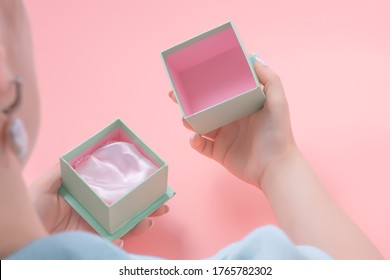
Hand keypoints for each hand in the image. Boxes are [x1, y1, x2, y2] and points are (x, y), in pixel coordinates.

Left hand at [29, 164, 168, 239]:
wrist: (23, 240)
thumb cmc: (30, 212)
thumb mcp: (44, 186)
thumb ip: (62, 171)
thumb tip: (80, 153)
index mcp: (87, 197)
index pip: (114, 189)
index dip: (131, 184)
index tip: (147, 178)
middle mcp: (95, 212)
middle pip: (126, 207)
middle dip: (147, 203)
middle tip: (164, 199)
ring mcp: (96, 228)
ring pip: (126, 223)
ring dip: (144, 218)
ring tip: (154, 214)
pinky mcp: (95, 242)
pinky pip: (116, 239)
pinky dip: (128, 236)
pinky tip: (134, 230)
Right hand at [169, 55, 296, 188]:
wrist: (275, 167)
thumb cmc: (278, 133)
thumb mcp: (277, 101)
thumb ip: (269, 79)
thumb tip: (254, 58)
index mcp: (241, 106)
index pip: (220, 92)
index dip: (206, 85)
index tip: (193, 77)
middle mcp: (231, 120)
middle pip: (205, 108)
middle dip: (189, 102)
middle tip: (175, 95)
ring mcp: (224, 137)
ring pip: (200, 126)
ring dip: (188, 121)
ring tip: (184, 118)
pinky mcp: (219, 153)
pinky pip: (201, 146)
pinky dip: (194, 141)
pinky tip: (194, 137)